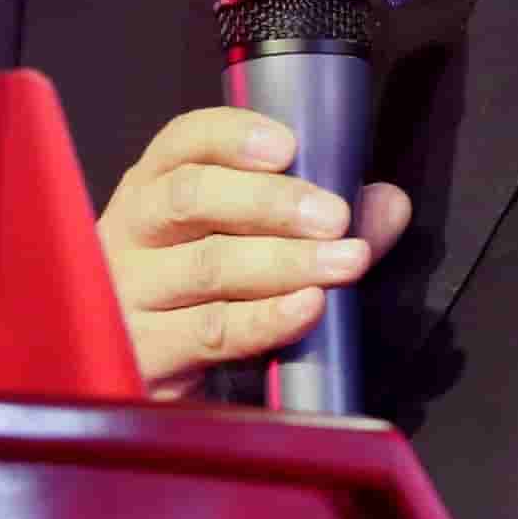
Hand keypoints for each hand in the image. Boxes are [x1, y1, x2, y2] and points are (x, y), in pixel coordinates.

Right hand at [96, 109, 413, 399]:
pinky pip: (213, 331)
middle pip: (190, 198)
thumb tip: (387, 204)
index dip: (234, 137)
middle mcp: (132, 231)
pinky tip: (308, 306)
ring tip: (346, 262)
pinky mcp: (144, 353)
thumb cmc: (198, 297)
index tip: (289, 146)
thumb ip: (318, 221)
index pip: (184, 141)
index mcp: (152, 187)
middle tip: (333, 216)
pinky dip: (267, 317)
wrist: (143, 381)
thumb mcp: (243, 245)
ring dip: (286, 261)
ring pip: (209, 267)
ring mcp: (130, 293)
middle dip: (270, 202)